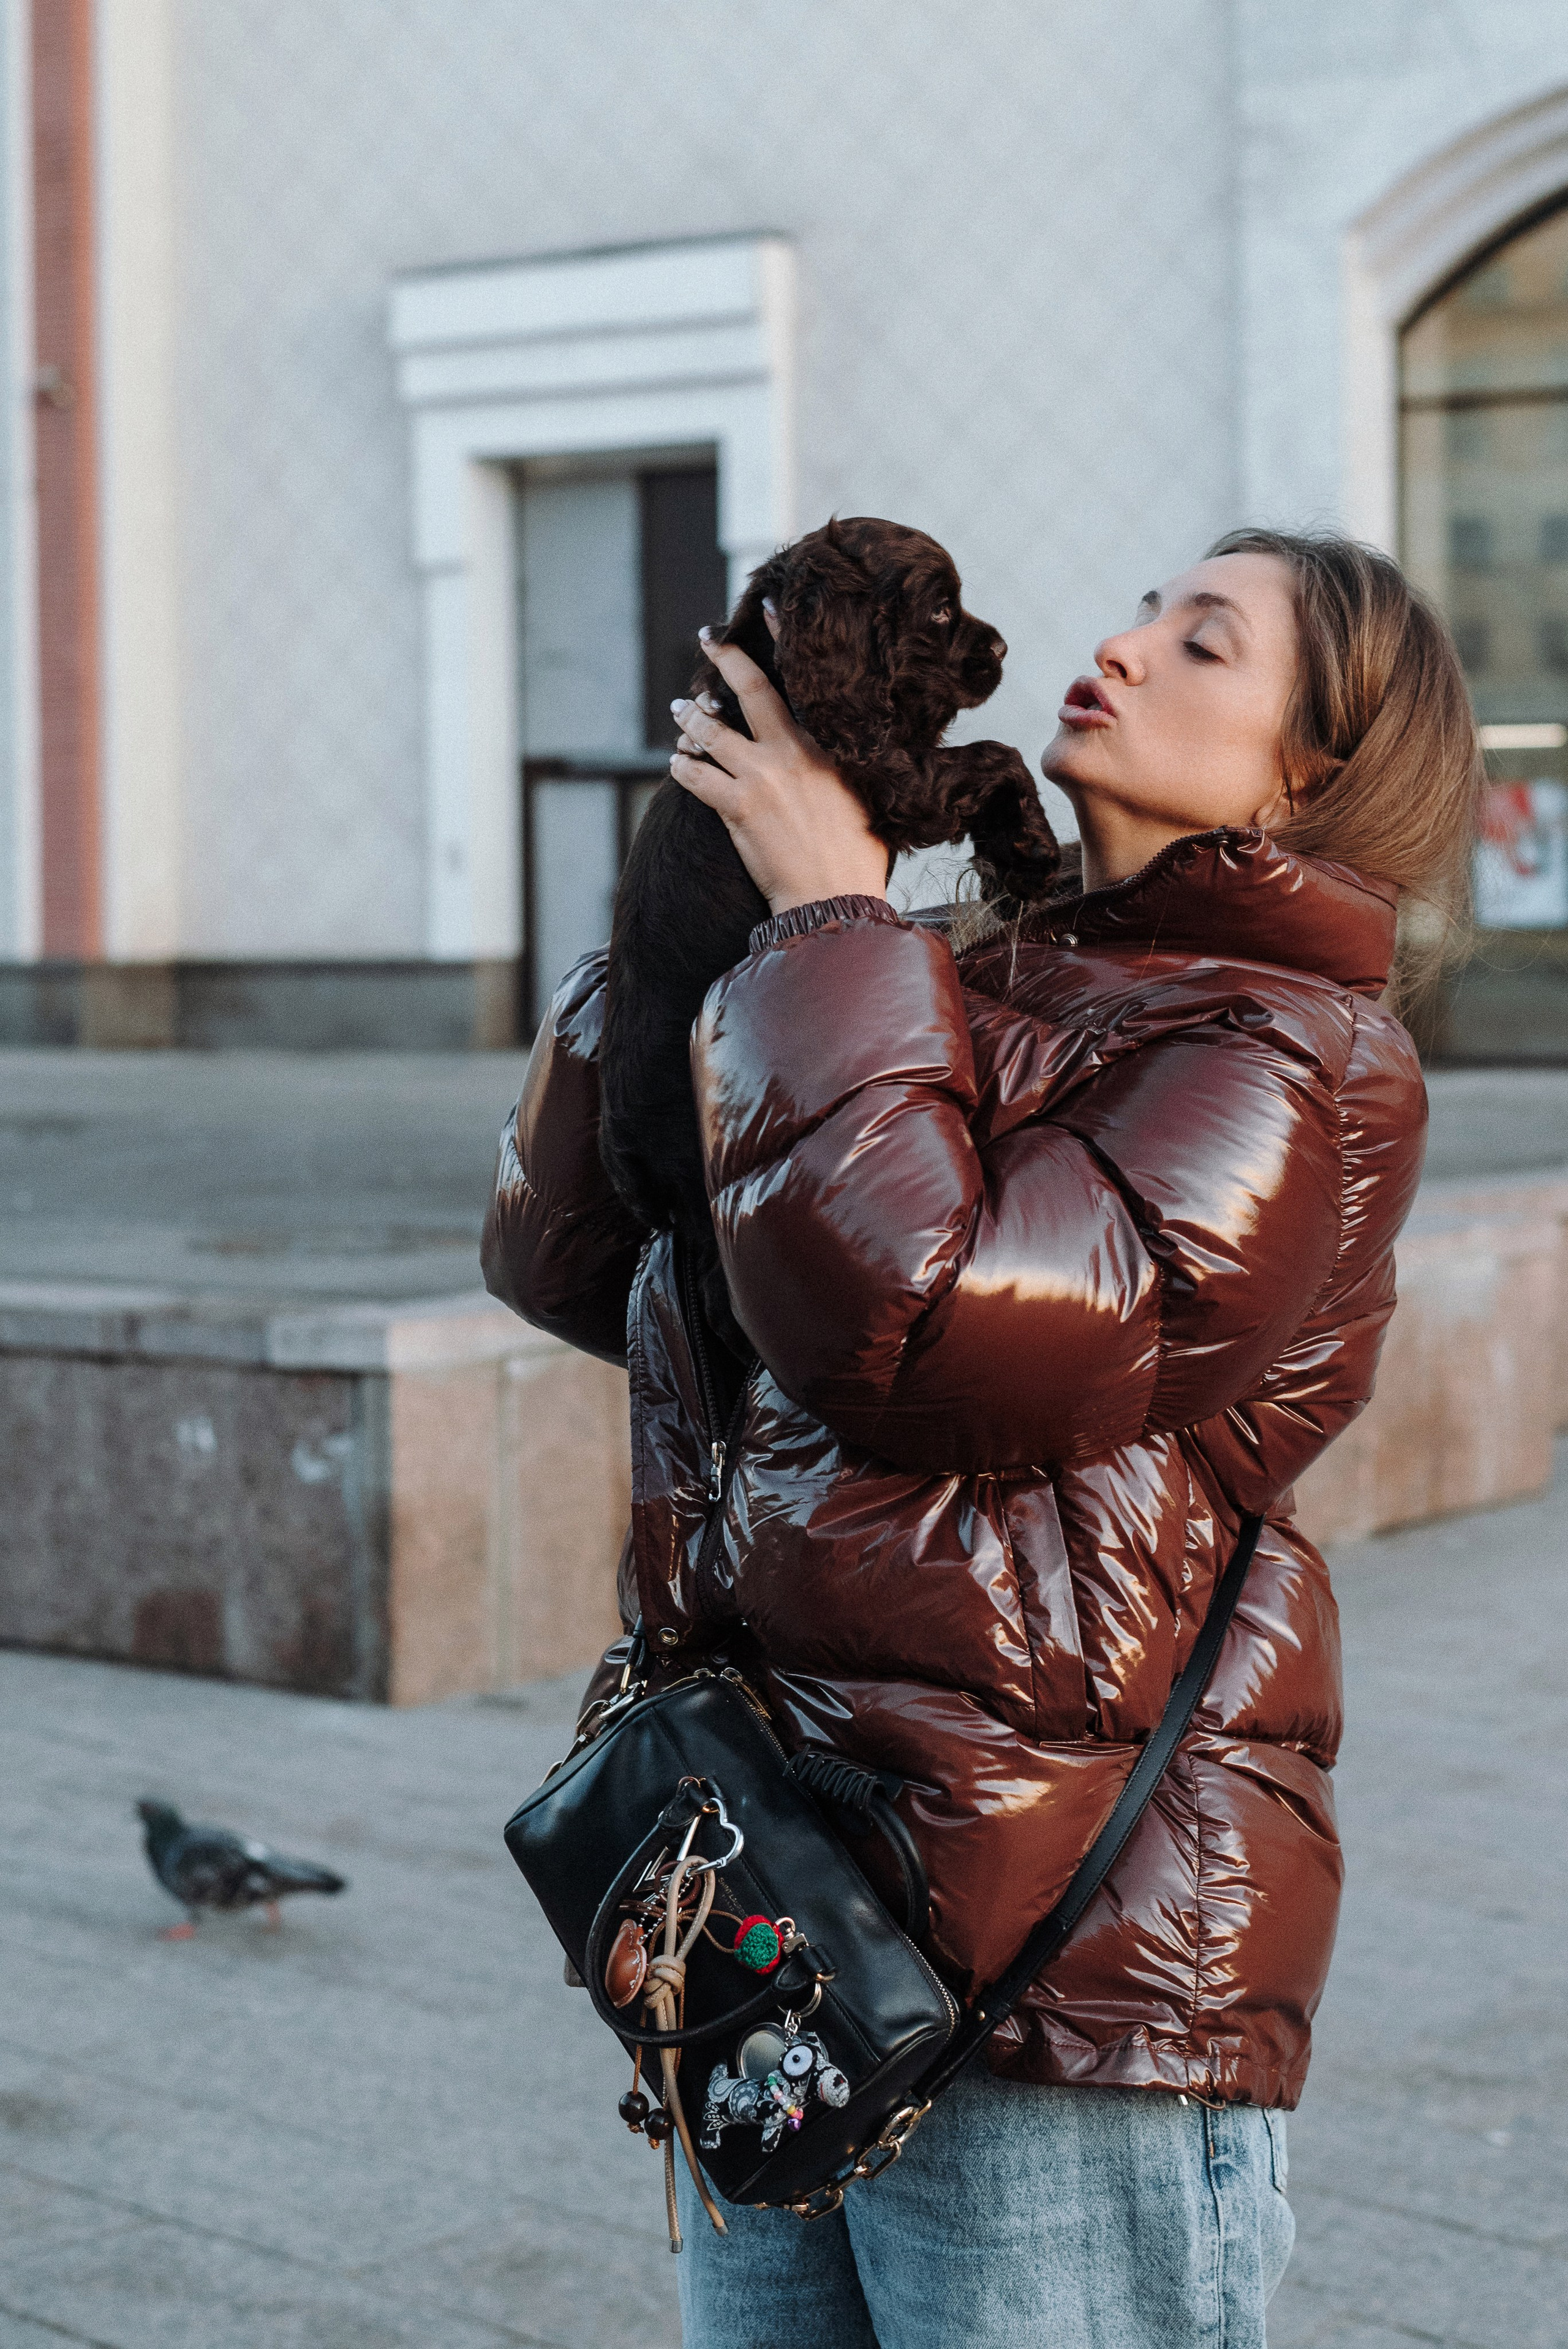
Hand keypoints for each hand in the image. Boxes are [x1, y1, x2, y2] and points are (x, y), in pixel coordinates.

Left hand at [669, 632, 888, 916]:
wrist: (833, 899)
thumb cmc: (857, 857)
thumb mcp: (864, 799)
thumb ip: (847, 769)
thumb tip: (846, 756)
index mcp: (825, 746)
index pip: (799, 682)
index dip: (778, 641)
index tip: (764, 610)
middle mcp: (790, 753)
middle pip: (748, 692)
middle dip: (722, 660)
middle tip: (706, 640)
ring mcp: (760, 778)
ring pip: (711, 733)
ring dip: (690, 718)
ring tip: (681, 709)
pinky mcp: (736, 808)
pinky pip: (695, 776)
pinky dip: (682, 767)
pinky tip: (677, 764)